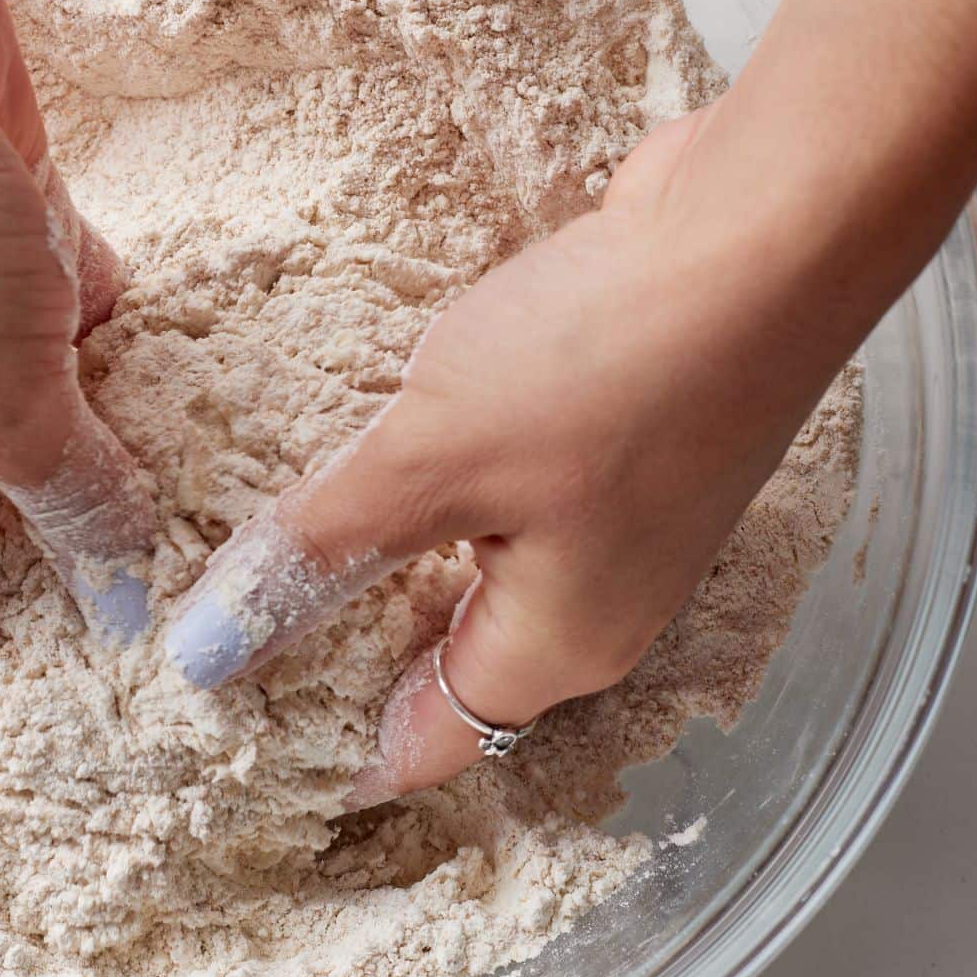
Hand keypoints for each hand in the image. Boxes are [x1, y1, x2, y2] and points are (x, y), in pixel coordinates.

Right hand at [0, 0, 154, 647]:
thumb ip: (63, 485)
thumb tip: (117, 574)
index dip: (37, 624)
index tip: (138, 658)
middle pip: (8, 492)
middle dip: (96, 518)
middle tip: (210, 562)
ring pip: (51, 395)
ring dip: (120, 414)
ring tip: (226, 467)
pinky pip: (73, 304)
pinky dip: (116, 317)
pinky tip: (190, 342)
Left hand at [165, 104, 844, 805]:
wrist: (767, 229)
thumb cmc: (609, 363)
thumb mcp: (433, 460)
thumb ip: (323, 548)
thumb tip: (209, 648)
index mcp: (555, 648)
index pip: (429, 745)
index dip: (327, 746)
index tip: (227, 721)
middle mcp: (595, 604)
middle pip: (449, 660)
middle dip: (341, 642)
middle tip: (222, 611)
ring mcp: (616, 518)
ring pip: (473, 567)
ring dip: (384, 551)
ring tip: (270, 522)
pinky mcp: (619, 438)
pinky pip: (506, 492)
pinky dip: (438, 482)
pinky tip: (373, 435)